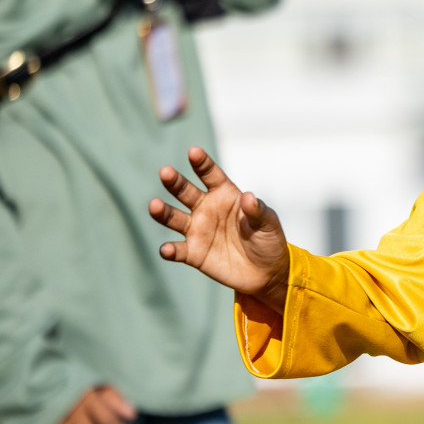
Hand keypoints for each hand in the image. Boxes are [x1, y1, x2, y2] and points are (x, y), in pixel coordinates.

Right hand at [149, 146, 289, 310]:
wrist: (265, 272)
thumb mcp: (268, 224)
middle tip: (166, 172)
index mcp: (225, 195)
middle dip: (175, 182)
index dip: (202, 163)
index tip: (194, 152)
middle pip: (186, 192)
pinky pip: (178, 250)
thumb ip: (258, 211)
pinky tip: (167, 249)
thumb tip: (248, 197)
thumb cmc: (267, 240)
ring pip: (174, 218)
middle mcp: (206, 209)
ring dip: (163, 212)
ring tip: (154, 205)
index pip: (210, 175)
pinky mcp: (193, 253)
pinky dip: (170, 250)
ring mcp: (197, 230)